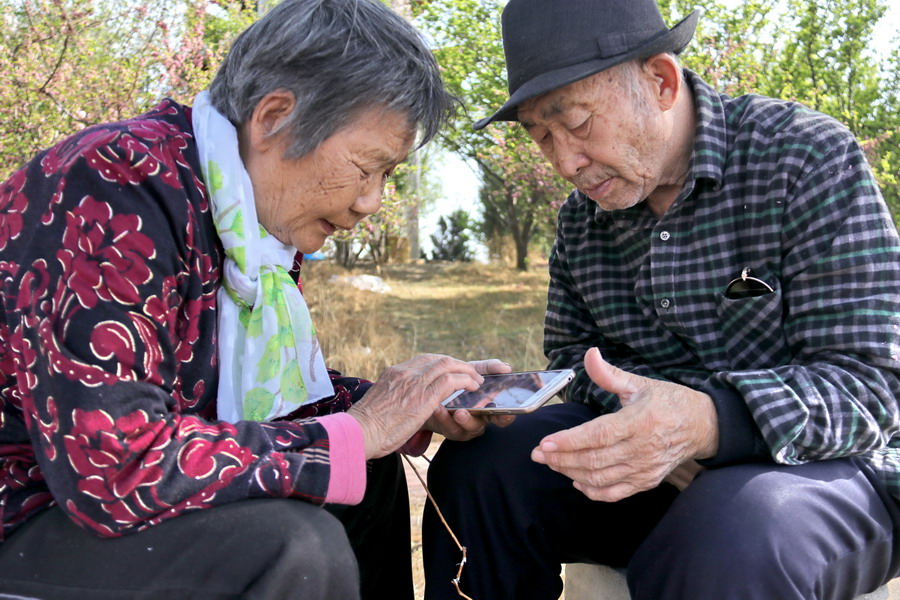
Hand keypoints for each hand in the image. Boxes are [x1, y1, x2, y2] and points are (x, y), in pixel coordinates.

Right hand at [348, 354, 483, 458]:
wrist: (359, 432)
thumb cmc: (365, 427)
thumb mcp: (378, 404)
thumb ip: (392, 398)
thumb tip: (398, 406)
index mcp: (393, 373)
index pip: (423, 360)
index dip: (442, 363)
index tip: (453, 371)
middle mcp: (404, 372)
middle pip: (438, 359)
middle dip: (458, 364)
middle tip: (470, 373)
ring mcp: (414, 382)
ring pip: (448, 365)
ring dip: (466, 371)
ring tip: (476, 381)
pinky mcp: (423, 396)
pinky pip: (451, 381)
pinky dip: (465, 381)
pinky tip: (473, 388)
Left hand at [425, 358, 515, 441]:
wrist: (436, 386)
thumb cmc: (462, 378)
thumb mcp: (475, 371)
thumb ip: (490, 368)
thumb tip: (507, 367)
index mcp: (490, 407)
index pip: (503, 417)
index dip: (505, 417)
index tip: (503, 413)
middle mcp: (480, 419)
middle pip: (481, 425)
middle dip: (476, 420)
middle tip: (471, 411)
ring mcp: (465, 427)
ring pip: (466, 428)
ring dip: (463, 420)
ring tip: (457, 412)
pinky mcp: (450, 429)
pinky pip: (449, 428)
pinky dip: (443, 418)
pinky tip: (438, 408)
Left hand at [531, 348, 717, 501]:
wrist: (702, 426)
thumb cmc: (667, 401)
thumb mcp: (639, 383)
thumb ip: (609, 374)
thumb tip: (589, 354)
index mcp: (639, 421)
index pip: (598, 435)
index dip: (569, 441)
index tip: (544, 443)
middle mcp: (642, 448)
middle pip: (594, 459)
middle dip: (561, 458)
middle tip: (537, 454)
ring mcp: (645, 468)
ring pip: (600, 478)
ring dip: (571, 472)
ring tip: (551, 463)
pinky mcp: (647, 481)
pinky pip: (615, 493)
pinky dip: (593, 490)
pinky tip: (576, 480)